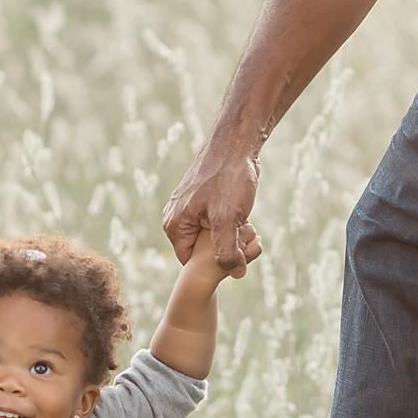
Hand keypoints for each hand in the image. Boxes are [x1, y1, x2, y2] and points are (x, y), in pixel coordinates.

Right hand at [163, 146, 260, 275]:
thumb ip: (228, 250)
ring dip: (230, 235)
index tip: (233, 254)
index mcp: (175, 226)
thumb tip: (236, 274)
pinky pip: (216, 223)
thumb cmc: (228, 178)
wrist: (236, 143)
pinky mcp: (203, 201)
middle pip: (202, 250)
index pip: (192, 263)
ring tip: (243, 220)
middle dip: (223, 247)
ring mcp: (189, 208)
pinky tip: (242, 211)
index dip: (214, 264)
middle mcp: (177, 218)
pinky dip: (231, 222)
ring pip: (212, 236)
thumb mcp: (228, 219)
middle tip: (242, 234)